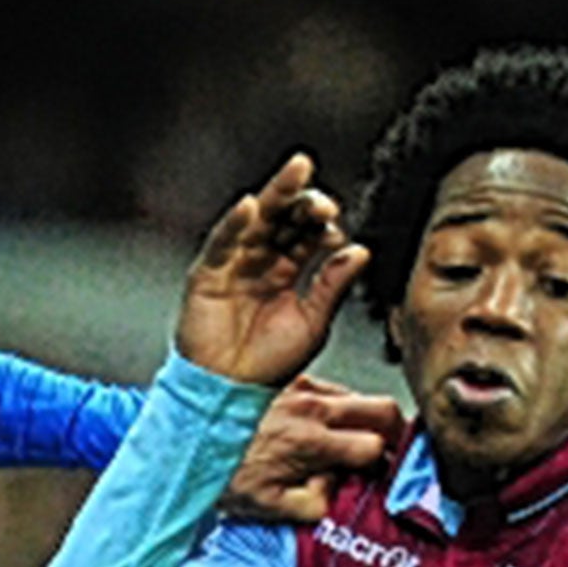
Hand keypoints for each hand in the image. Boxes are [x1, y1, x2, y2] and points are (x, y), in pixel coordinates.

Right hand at [175, 153, 369, 386]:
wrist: (231, 393)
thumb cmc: (268, 366)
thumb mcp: (313, 323)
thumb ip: (333, 285)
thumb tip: (359, 250)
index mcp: (287, 271)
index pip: (306, 234)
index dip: (322, 224)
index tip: (335, 226)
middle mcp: (261, 261)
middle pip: (283, 218)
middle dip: (303, 200)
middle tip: (321, 197)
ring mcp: (234, 264)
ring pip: (256, 219)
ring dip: (276, 195)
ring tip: (296, 173)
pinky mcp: (207, 274)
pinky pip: (221, 242)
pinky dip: (234, 222)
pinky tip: (251, 206)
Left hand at [221, 375, 406, 524]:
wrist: (184, 444)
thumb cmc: (222, 475)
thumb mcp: (272, 507)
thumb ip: (318, 502)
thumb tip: (339, 488)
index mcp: (311, 442)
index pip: (376, 446)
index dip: (387, 463)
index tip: (385, 474)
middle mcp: (311, 408)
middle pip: (383, 408)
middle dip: (395, 431)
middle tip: (392, 449)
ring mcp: (300, 388)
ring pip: (358, 395)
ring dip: (365, 417)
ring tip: (355, 439)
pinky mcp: (288, 380)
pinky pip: (330, 387)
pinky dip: (337, 404)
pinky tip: (324, 424)